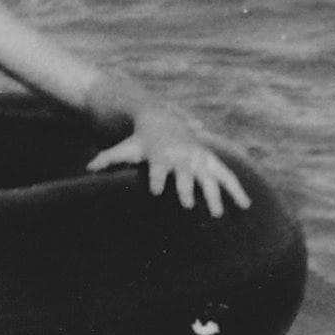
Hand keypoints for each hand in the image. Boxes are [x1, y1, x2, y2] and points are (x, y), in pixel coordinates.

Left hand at [87, 111, 251, 216]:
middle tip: (188, 205)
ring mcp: (198, 160)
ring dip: (214, 195)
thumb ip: (108, 159)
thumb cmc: (141, 141)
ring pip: (209, 177)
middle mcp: (181, 158)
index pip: (157, 169)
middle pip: (184, 175)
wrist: (163, 120)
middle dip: (186, 189)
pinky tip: (245, 206)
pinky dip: (237, 189)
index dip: (157, 179)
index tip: (157, 191)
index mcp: (159, 156)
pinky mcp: (211, 161)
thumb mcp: (125, 148)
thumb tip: (88, 167)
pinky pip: (227, 176)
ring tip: (217, 214)